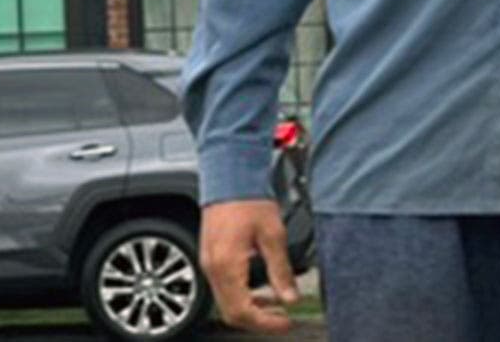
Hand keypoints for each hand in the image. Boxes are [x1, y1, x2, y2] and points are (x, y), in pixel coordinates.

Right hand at [199, 199, 297, 333]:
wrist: (229, 176)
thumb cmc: (247, 199)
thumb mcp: (273, 235)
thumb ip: (281, 271)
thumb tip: (291, 297)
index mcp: (226, 265)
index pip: (243, 311)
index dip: (266, 323)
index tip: (286, 321)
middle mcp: (212, 268)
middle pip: (231, 313)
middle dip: (258, 320)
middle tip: (282, 317)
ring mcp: (208, 263)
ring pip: (226, 302)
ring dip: (250, 308)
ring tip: (275, 303)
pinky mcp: (209, 257)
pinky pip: (223, 288)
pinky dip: (241, 295)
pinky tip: (259, 288)